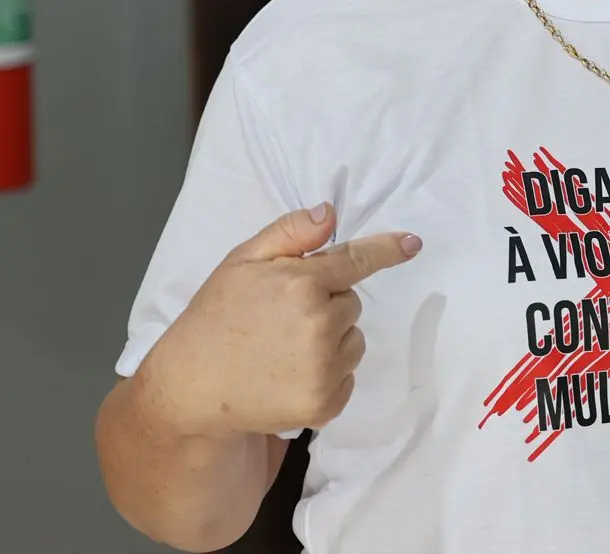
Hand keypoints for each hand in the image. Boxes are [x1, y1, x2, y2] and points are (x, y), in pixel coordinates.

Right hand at [139, 204, 421, 437]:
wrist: (190, 387)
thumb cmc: (215, 318)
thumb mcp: (242, 262)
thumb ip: (290, 233)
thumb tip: (331, 213)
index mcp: (302, 283)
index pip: (357, 260)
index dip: (387, 250)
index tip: (413, 244)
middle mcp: (320, 323)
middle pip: (352, 303)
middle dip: (327, 305)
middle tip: (282, 319)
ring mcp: (324, 366)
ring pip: (354, 340)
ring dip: (331, 340)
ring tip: (284, 349)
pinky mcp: (325, 402)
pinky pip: (348, 377)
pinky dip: (328, 376)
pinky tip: (289, 376)